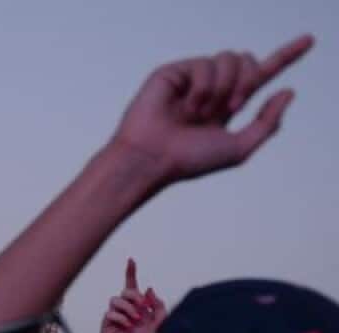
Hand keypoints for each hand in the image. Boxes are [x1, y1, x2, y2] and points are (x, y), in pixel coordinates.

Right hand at [100, 259, 166, 332]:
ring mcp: (113, 318)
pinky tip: (129, 328)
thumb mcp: (160, 322)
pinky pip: (109, 314)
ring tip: (137, 321)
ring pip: (115, 301)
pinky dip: (121, 319)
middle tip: (143, 307)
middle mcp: (123, 310)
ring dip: (128, 308)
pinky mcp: (105, 328)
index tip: (131, 260)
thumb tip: (148, 289)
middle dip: (134, 296)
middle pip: (124, 291)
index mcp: (136, 306)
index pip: (130, 285)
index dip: (130, 272)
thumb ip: (158, 305)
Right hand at [111, 35, 312, 184]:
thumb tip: (287, 91)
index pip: (262, 76)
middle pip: (248, 61)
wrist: (152, 160)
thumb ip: (267, 122)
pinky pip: (204, 64)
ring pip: (230, 58)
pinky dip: (203, 88)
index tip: (309, 41)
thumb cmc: (189, 161)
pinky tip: (187, 105)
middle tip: (233, 106)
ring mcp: (191, 79)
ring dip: (223, 88)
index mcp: (228, 105)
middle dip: (249, 81)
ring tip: (201, 112)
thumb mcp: (239, 148)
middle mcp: (212, 89)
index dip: (286, 58)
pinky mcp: (172, 72)